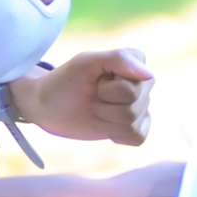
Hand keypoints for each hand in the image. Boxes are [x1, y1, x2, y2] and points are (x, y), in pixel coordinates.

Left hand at [14, 48, 154, 145]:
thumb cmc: (64, 81)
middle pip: (134, 107)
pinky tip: (104, 125)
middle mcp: (142, 82)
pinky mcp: (133, 126)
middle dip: (104, 106)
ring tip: (94, 108)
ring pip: (133, 124)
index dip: (109, 89)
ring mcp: (139, 105)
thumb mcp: (83, 64)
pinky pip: (138, 137)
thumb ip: (117, 59)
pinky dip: (117, 135)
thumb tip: (149, 74)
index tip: (94, 80)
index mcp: (135, 60)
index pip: (135, 87)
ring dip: (105, 119)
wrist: (47, 105)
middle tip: (91, 96)